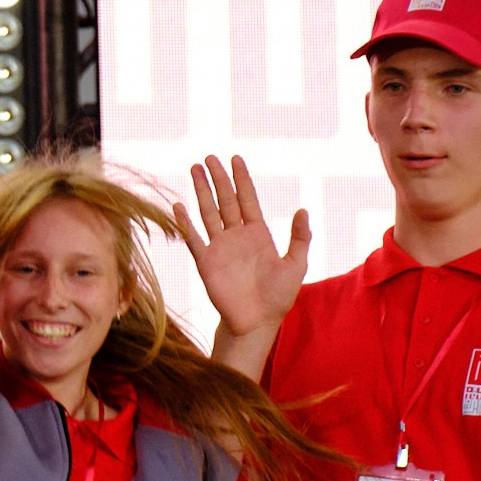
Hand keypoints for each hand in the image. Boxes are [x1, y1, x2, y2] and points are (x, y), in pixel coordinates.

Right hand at [173, 155, 309, 342]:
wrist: (256, 322)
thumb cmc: (278, 296)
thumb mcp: (296, 264)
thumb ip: (300, 237)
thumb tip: (302, 210)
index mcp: (258, 233)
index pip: (248, 199)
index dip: (242, 179)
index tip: (235, 159)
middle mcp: (236, 236)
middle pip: (225, 200)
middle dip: (218, 178)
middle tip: (209, 158)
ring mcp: (219, 248)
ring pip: (208, 213)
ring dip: (201, 192)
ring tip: (194, 169)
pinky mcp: (206, 262)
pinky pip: (193, 238)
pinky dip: (184, 222)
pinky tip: (178, 206)